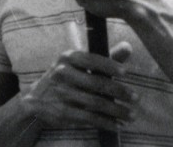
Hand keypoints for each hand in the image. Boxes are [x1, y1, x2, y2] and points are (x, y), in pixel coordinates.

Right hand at [20, 44, 136, 131]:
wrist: (36, 99)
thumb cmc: (65, 78)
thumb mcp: (78, 64)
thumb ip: (104, 57)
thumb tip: (129, 47)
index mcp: (67, 57)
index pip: (91, 60)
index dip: (109, 65)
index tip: (126, 72)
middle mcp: (63, 73)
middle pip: (96, 83)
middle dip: (119, 92)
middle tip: (136, 97)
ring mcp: (62, 93)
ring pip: (96, 103)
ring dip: (117, 110)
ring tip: (132, 115)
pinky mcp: (63, 112)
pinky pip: (90, 118)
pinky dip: (107, 123)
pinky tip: (118, 125)